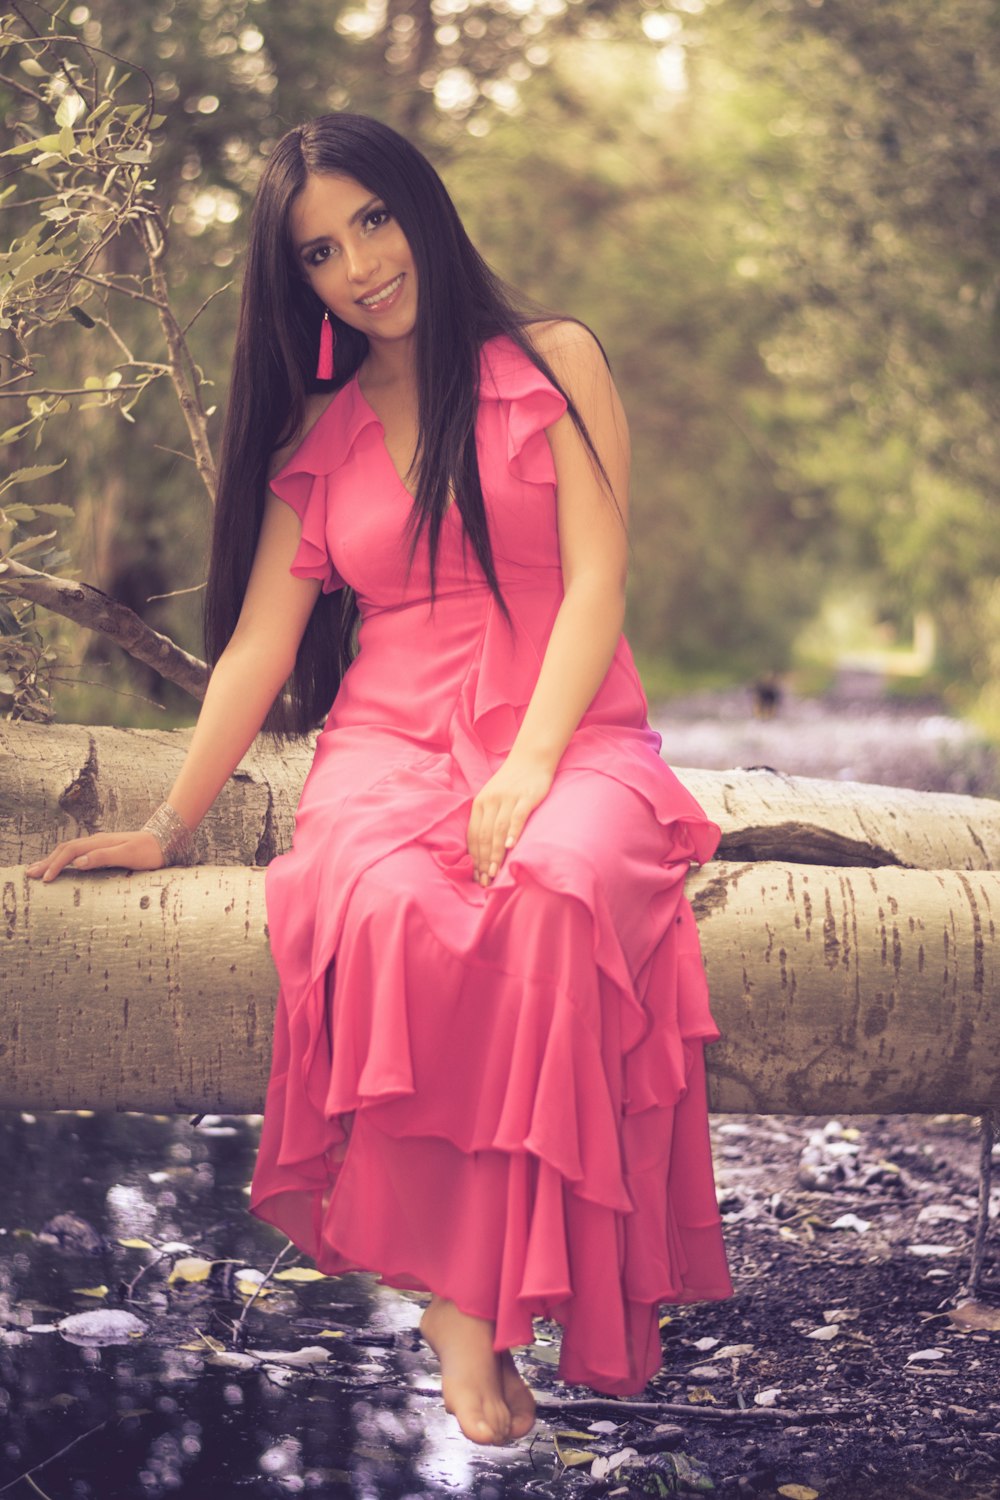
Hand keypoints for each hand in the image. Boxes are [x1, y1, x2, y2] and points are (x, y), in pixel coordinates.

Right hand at [25, 830, 166, 881]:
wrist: (165, 840)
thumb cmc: (149, 851)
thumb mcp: (128, 855)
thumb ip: (103, 857)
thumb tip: (77, 862)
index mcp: (99, 842)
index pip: (70, 852)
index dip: (55, 865)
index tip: (45, 879)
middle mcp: (97, 840)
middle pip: (65, 849)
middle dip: (47, 861)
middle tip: (29, 874)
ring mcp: (100, 843)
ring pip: (70, 849)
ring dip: (53, 859)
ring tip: (39, 869)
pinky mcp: (104, 848)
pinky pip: (78, 852)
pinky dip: (65, 858)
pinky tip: (62, 864)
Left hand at [467, 754, 553, 885]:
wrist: (531, 758)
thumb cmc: (512, 782)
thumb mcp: (493, 797)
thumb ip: (487, 819)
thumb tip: (484, 849)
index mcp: (480, 803)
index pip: (473, 835)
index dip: (474, 858)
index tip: (476, 876)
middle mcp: (491, 801)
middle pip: (484, 836)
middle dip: (483, 861)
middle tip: (485, 882)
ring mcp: (508, 799)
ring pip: (498, 830)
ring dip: (495, 853)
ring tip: (494, 872)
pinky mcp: (526, 797)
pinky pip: (517, 817)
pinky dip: (513, 832)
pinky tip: (510, 847)